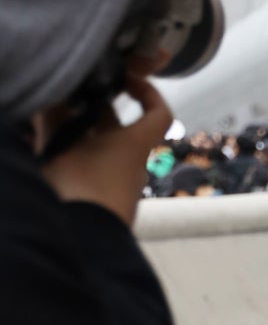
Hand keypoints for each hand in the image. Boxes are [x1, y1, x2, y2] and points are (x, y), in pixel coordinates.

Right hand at [38, 72, 171, 227]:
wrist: (86, 245)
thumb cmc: (80, 188)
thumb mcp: (61, 145)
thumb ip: (54, 117)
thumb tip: (53, 97)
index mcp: (135, 145)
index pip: (159, 114)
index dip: (148, 92)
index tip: (126, 79)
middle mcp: (135, 165)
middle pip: (121, 128)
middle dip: (95, 110)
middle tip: (67, 98)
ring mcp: (123, 188)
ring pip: (105, 150)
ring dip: (82, 135)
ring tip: (51, 127)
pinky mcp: (109, 206)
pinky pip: (98, 173)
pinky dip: (80, 159)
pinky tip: (54, 157)